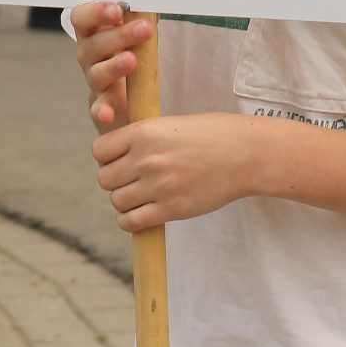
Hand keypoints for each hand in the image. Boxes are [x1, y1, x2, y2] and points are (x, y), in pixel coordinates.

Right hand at [74, 0, 153, 130]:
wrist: (132, 93)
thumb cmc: (135, 51)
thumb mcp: (138, 30)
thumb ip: (143, 15)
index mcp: (94, 32)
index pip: (82, 17)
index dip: (96, 12)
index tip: (117, 10)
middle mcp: (89, 55)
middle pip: (94, 44)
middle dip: (118, 36)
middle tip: (144, 30)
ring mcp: (95, 81)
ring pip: (97, 73)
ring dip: (114, 65)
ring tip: (133, 60)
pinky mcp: (104, 105)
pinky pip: (98, 109)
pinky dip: (101, 111)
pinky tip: (108, 113)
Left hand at [91, 111, 255, 231]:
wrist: (246, 155)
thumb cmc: (212, 135)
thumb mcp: (171, 124)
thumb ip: (143, 138)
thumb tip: (115, 157)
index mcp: (144, 132)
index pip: (99, 151)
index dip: (107, 157)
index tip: (121, 160)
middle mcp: (147, 159)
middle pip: (104, 179)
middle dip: (115, 181)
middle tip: (133, 180)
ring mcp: (158, 185)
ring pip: (116, 201)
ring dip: (124, 201)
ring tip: (141, 197)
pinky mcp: (171, 209)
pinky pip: (131, 222)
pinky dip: (130, 221)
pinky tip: (142, 214)